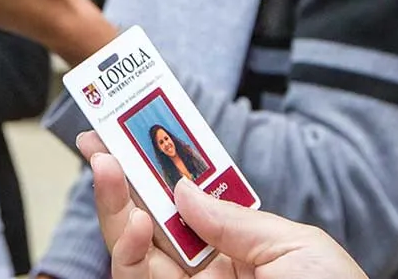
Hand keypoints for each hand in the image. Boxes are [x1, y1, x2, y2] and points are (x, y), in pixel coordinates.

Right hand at [77, 132, 367, 278]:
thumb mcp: (299, 248)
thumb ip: (237, 219)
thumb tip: (183, 188)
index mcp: (241, 256)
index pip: (191, 207)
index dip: (161, 171)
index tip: (134, 133)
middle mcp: (207, 277)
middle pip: (151, 225)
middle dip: (123, 182)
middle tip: (99, 142)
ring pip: (131, 253)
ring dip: (113, 208)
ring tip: (107, 170)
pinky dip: (125, 252)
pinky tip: (134, 222)